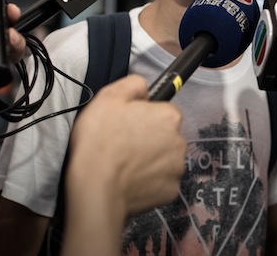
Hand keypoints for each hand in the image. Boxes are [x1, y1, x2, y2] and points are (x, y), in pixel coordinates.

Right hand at [67, 75, 185, 215]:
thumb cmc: (100, 140)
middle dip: (150, 139)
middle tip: (123, 145)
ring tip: (125, 165)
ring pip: (165, 160)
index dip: (144, 117)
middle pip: (166, 136)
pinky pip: (161, 182)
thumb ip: (133, 84)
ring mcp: (177, 169)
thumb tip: (145, 89)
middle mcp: (180, 141)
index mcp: (169, 116)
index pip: (163, 112)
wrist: (96, 186)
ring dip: (151, 161)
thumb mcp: (108, 97)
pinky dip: (149, 182)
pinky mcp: (171, 192)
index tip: (127, 125)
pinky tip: (130, 181)